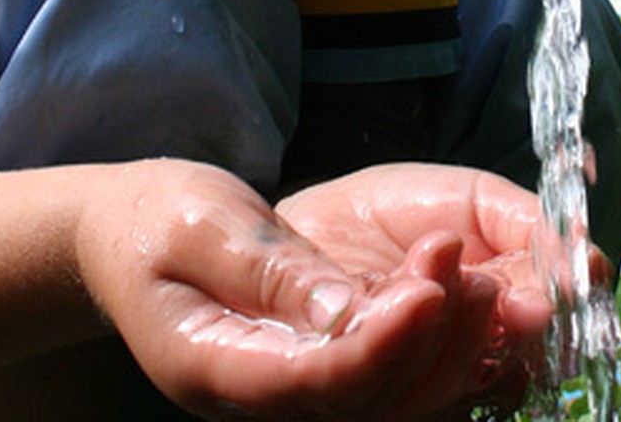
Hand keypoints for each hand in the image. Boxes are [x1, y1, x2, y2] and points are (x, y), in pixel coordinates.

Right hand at [74, 159, 555, 420]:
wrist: (129, 233)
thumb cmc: (156, 220)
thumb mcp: (203, 227)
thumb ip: (273, 272)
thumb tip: (348, 310)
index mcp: (220, 368)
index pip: (315, 381)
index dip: (381, 345)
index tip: (433, 289)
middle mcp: (268, 394)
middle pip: (369, 399)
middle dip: (437, 345)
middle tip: (484, 279)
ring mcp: (299, 385)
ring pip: (394, 395)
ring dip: (453, 345)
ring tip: (491, 277)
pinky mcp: (326, 360)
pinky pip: (395, 371)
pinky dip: (443, 338)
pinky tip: (479, 287)